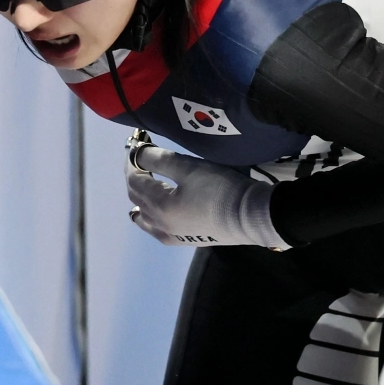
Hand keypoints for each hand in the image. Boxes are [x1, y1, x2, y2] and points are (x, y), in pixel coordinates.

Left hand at [126, 146, 288, 248]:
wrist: (252, 217)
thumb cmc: (219, 188)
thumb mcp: (188, 167)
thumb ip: (159, 159)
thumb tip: (137, 153)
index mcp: (158, 206)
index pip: (134, 180)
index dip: (131, 161)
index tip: (134, 144)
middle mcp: (159, 225)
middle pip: (136, 197)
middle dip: (135, 175)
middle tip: (139, 157)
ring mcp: (172, 236)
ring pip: (144, 215)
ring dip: (140, 196)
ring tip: (146, 181)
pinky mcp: (185, 240)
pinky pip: (156, 228)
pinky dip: (150, 214)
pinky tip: (156, 209)